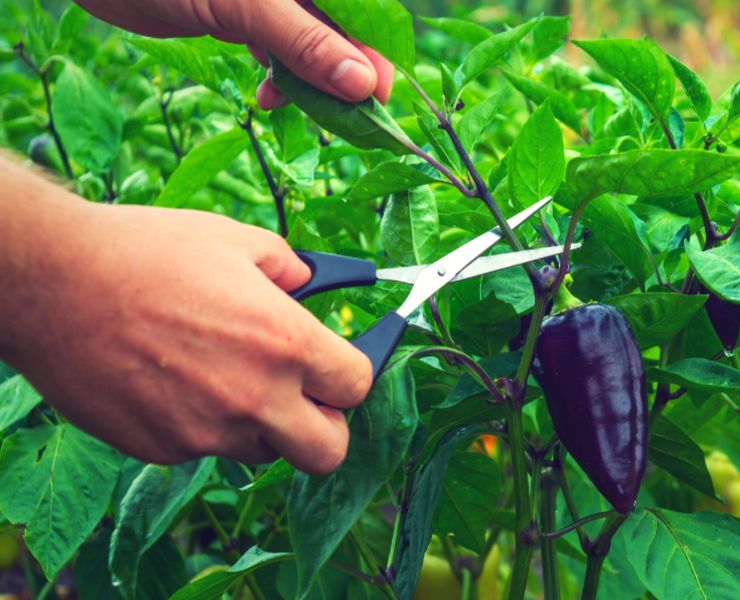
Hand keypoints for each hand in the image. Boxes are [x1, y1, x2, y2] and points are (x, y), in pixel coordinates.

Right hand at [0, 161, 372, 473]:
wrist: (52, 282)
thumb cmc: (145, 252)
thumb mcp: (237, 241)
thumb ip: (292, 271)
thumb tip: (313, 286)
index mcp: (285, 344)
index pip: (358, 387)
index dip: (352, 374)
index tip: (341, 365)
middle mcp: (254, 399)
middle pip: (328, 452)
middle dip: (326, 427)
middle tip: (306, 397)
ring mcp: (205, 432)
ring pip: (262, 451)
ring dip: (260, 424)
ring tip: (222, 374)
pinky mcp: (160, 448)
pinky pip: (202, 448)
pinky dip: (201, 424)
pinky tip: (171, 380)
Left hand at [74, 0, 393, 109]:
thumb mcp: (246, 5)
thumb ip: (306, 42)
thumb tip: (363, 85)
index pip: (363, 16)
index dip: (376, 58)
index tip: (377, 104)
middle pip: (341, 35)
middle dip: (345, 79)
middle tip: (346, 125)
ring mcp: (271, 2)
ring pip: (311, 48)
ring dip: (312, 86)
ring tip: (297, 111)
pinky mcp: (242, 15)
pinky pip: (280, 51)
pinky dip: (281, 79)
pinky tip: (269, 98)